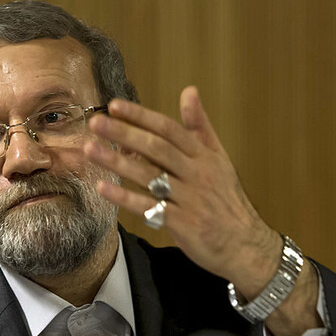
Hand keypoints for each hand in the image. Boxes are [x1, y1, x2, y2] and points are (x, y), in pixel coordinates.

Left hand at [85, 86, 280, 295]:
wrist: (245, 244)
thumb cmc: (226, 200)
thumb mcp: (218, 159)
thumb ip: (200, 126)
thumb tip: (189, 91)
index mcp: (203, 155)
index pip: (169, 129)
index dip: (141, 116)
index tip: (115, 105)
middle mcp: (196, 173)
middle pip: (157, 148)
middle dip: (125, 133)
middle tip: (96, 123)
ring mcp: (188, 198)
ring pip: (149, 176)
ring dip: (117, 161)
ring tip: (91, 149)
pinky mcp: (181, 222)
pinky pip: (148, 206)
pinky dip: (124, 197)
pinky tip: (103, 188)